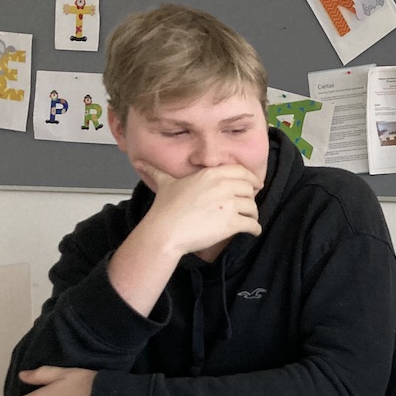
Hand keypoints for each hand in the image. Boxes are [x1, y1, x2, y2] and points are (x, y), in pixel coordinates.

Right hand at [134, 159, 261, 258]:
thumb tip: (140, 163)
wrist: (165, 232)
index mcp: (211, 175)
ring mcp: (229, 205)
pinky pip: (253, 224)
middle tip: (248, 204)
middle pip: (249, 189)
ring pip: (253, 207)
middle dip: (251, 197)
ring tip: (249, 219)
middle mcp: (222, 187)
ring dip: (253, 214)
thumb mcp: (165, 184)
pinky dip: (255, 229)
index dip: (251, 179)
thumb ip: (157, 171)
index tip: (255, 184)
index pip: (241, 172)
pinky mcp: (232, 223)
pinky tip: (252, 231)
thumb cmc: (165, 209)